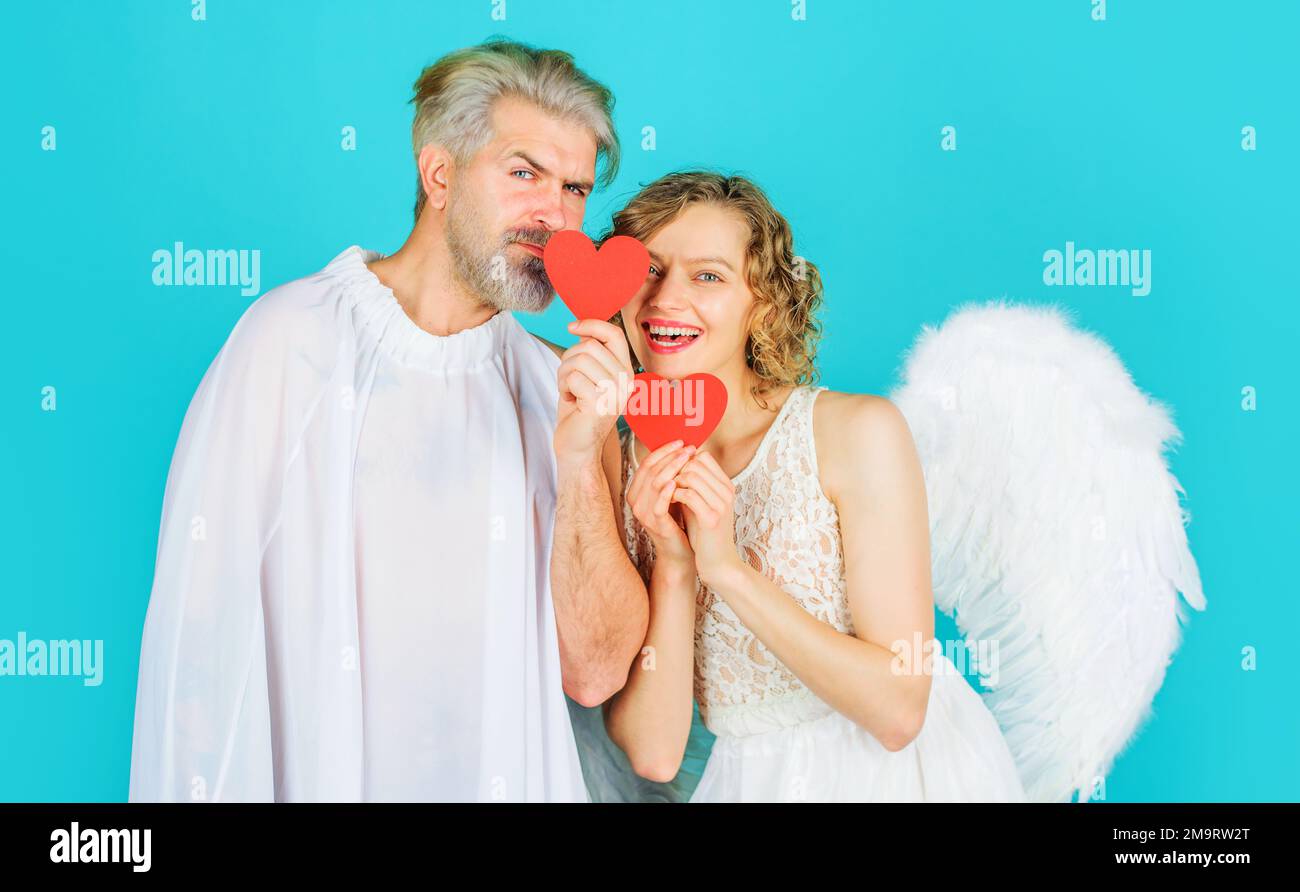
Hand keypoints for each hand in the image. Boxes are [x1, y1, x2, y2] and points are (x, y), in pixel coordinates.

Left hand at [554, 319, 633, 464]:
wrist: (576, 447)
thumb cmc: (578, 411)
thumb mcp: (588, 375)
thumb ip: (591, 353)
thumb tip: (582, 328)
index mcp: (626, 371)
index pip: (615, 335)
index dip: (592, 324)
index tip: (572, 327)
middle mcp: (626, 382)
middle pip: (590, 346)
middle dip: (569, 358)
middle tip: (568, 379)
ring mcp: (616, 394)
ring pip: (579, 360)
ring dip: (564, 374)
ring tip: (569, 391)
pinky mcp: (601, 405)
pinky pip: (573, 378)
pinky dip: (563, 387)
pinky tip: (570, 401)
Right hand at [627, 439, 696, 569]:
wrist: (680, 549)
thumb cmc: (677, 519)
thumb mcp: (671, 493)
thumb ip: (670, 474)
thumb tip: (682, 447)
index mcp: (637, 491)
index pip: (647, 464)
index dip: (663, 451)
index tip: (681, 442)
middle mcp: (635, 501)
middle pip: (651, 471)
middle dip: (670, 456)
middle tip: (688, 448)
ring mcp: (643, 513)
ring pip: (655, 483)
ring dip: (672, 468)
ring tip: (688, 459)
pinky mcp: (654, 523)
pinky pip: (659, 504)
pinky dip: (667, 491)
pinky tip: (677, 482)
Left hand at [670, 450, 742, 587]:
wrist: (718, 562)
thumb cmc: (705, 533)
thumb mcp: (699, 504)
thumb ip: (691, 486)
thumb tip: (672, 466)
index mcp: (726, 485)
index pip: (704, 457)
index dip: (684, 461)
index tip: (672, 473)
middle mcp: (726, 491)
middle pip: (696, 462)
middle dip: (676, 470)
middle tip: (666, 483)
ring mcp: (721, 503)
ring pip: (691, 476)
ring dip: (673, 482)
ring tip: (666, 493)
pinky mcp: (711, 518)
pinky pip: (688, 494)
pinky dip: (674, 495)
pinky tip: (669, 502)